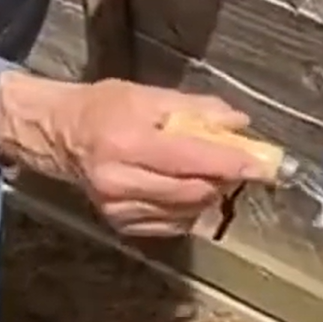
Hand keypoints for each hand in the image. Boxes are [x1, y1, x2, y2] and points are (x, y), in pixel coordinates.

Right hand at [0, 73, 270, 235]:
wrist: (59, 136)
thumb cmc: (104, 109)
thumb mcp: (148, 95)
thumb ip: (196, 108)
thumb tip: (240, 123)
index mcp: (127, 142)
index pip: (191, 158)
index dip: (231, 162)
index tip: (263, 164)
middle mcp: (120, 181)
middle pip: (193, 191)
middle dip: (224, 179)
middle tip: (237, 163)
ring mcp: (119, 209)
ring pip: (187, 212)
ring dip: (208, 193)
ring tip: (207, 171)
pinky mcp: (121, 226)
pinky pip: (172, 225)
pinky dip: (188, 208)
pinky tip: (183, 188)